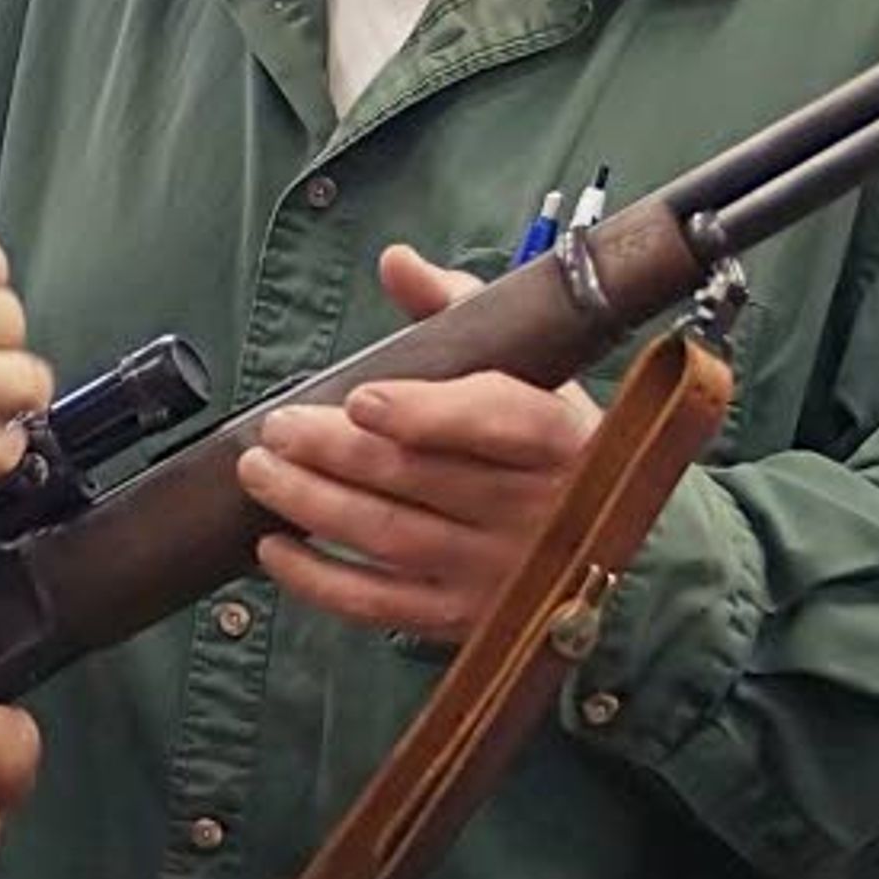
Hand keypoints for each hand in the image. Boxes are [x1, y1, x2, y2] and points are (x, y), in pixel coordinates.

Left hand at [236, 243, 596, 643]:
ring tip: (259, 471)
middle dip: (335, 450)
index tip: (362, 397)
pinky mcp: (462, 616)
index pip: (498, 419)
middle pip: (420, 477)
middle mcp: (532, 507)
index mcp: (556, 435)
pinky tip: (274, 547)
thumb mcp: (530, 371)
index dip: (426, 412)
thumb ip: (457, 309)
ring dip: (313, 503)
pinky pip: (379, 604)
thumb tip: (396, 262)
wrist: (619, 550)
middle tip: (276, 427)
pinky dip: (319, 580)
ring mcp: (496, 569)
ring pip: (390, 536)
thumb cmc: (555, 445)